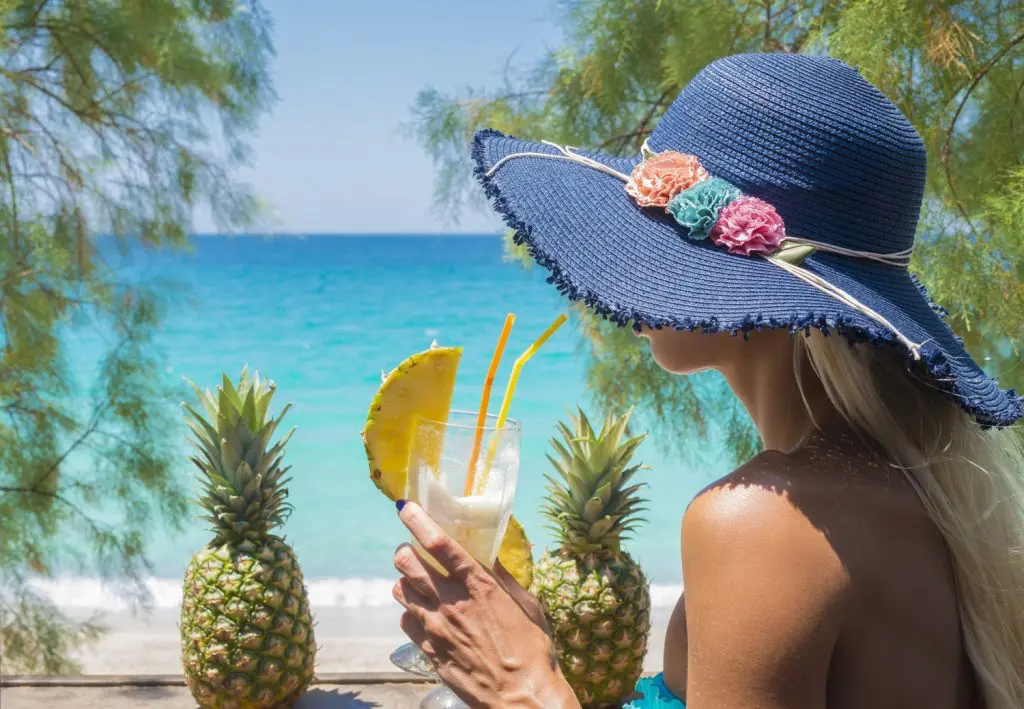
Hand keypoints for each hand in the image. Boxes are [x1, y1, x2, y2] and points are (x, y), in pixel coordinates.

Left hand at [393, 502, 579, 708]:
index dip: (417, 521)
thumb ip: (502, 577)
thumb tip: (487, 553)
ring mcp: (436, 628)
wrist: (522, 698)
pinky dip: (411, 610)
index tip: (405, 508)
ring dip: (405, 579)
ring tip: (417, 580)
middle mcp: (451, 603)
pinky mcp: (429, 651)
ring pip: (400, 590)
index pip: (439, 544)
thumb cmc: (534, 650)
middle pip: (407, 563)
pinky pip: (406, 620)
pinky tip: (424, 611)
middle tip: (413, 549)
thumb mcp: (527, 605)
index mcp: (479, 586)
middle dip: (405, 549)